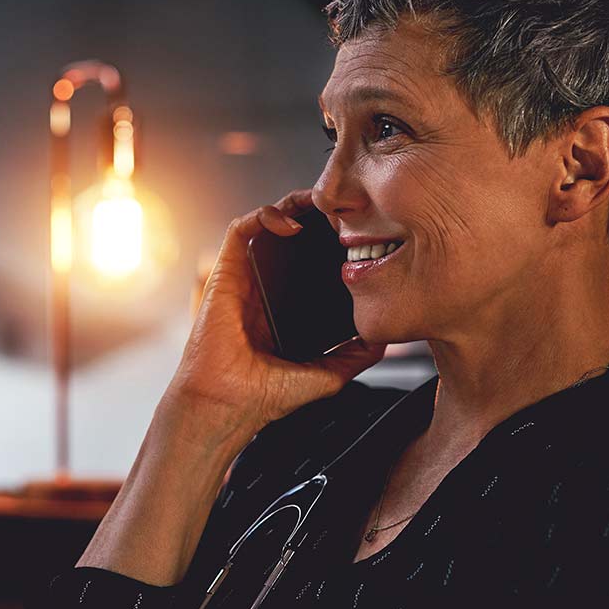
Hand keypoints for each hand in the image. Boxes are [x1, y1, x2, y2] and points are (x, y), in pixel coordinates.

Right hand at [167, 187, 388, 447]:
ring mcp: (245, 277)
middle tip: (342, 211)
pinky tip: (290, 224)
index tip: (357, 234)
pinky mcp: (226, 272)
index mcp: (285, 306)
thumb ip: (355, 356)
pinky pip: (241, 229)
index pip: (309, 259)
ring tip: (319, 205)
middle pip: (292, 234)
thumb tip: (383, 337)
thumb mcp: (326, 375)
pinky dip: (264, 215)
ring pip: (267, 222)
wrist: (227, 404)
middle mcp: (265, 286)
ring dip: (292, 205)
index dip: (331, 240)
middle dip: (316, 213)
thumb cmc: (262, 397)